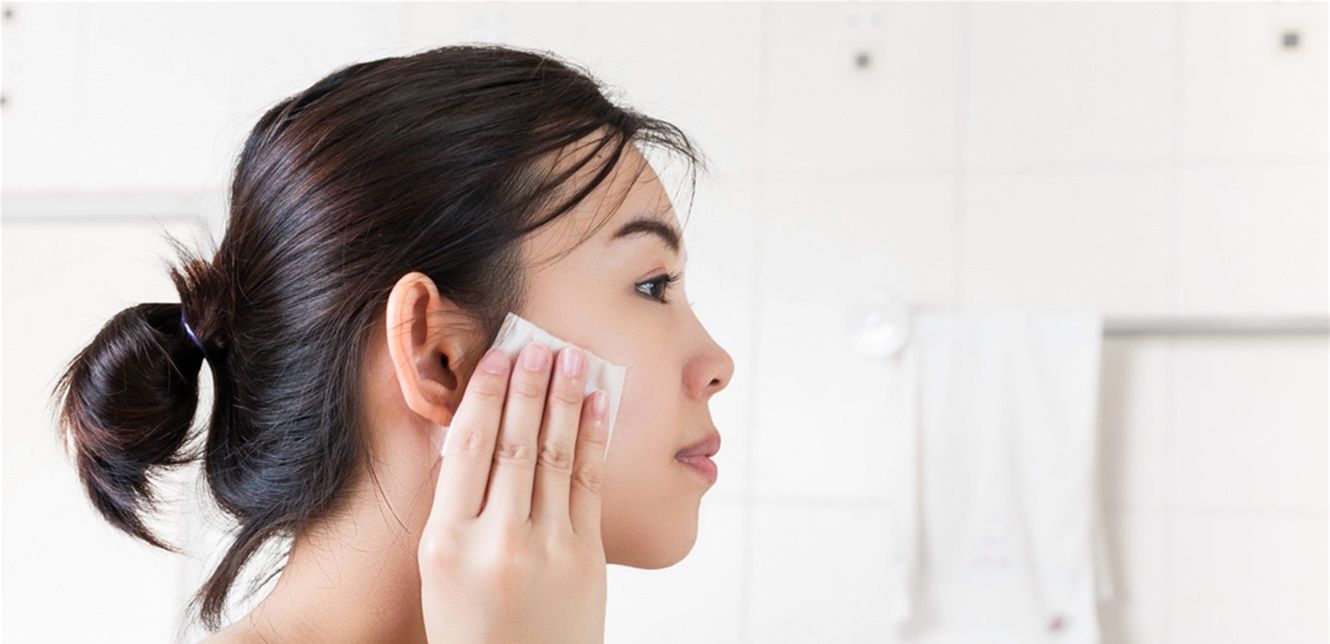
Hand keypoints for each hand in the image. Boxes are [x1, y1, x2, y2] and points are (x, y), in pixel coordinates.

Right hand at [418, 341, 608, 643]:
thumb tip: (466, 430)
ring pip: (554, 457)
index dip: (484, 396)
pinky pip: (589, 484)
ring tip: (570, 358)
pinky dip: (593, 438)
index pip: (467, 449)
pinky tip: (596, 403)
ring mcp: (547, 548)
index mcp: (447, 542)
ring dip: (563, 400)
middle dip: (527, 388)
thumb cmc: (471, 625)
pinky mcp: (586, 556)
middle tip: (536, 344)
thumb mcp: (439, 569)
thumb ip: (453, 505)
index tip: (496, 357)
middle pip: (513, 444)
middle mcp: (497, 541)